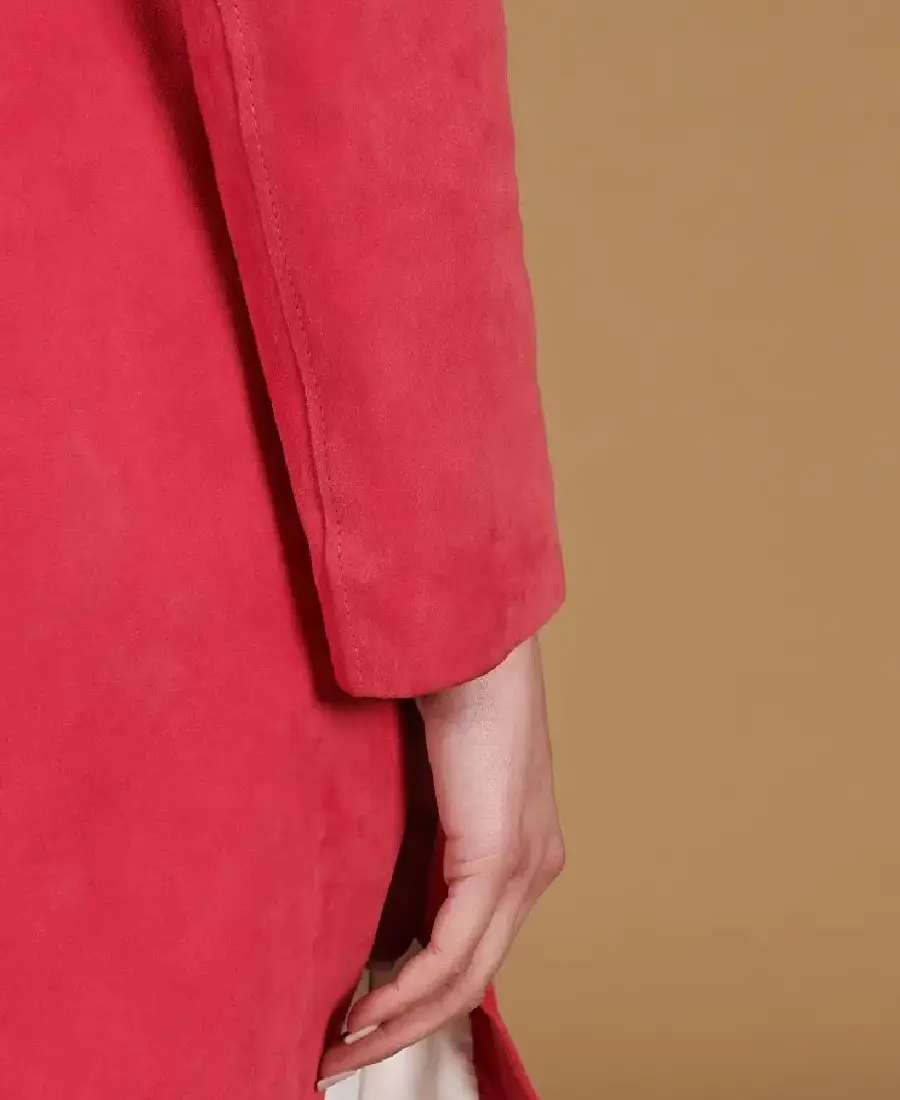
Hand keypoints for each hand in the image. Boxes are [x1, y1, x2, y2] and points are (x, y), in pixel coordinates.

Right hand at [317, 636, 564, 1088]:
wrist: (467, 643)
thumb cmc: (443, 700)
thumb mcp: (429, 790)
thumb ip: (418, 843)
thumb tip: (374, 891)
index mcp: (522, 851)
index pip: (475, 948)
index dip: (419, 997)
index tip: (361, 1024)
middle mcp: (535, 868)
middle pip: (473, 978)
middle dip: (404, 1028)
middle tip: (341, 1056)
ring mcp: (524, 866)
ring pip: (466, 977)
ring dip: (400, 1024)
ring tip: (341, 1050)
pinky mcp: (498, 857)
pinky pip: (453, 951)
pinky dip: (406, 992)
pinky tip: (364, 1015)